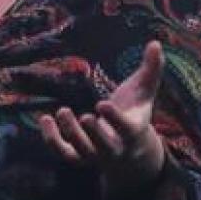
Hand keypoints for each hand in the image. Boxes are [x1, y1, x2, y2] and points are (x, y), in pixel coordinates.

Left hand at [37, 41, 167, 197]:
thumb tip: (155, 42)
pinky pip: (64, 153)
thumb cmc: (135, 112)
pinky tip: (45, 118)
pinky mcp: (80, 157)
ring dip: (70, 133)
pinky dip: (52, 139)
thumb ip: (151, 69)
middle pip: (105, 148)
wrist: (129, 148)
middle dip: (93, 134)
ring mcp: (97, 156)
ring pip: (82, 152)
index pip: (127, 129)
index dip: (115, 119)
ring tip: (62, 111)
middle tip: (83, 117)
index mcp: (134, 131)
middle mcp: (116, 148)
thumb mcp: (144, 91)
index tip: (102, 104)